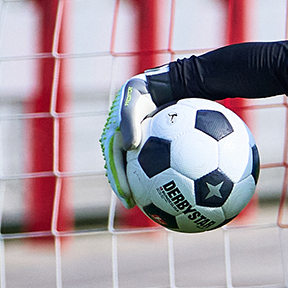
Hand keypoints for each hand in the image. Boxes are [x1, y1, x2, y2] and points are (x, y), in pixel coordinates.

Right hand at [100, 68, 167, 207]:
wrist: (161, 83)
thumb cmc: (146, 91)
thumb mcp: (134, 101)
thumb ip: (129, 121)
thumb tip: (129, 146)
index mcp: (114, 136)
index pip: (113, 163)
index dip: (118, 180)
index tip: (126, 196)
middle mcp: (123, 141)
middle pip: (121, 169)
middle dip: (124, 188)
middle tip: (132, 204)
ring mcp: (135, 142)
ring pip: (135, 168)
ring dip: (139, 184)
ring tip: (148, 200)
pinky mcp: (149, 143)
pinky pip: (153, 162)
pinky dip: (158, 174)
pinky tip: (173, 184)